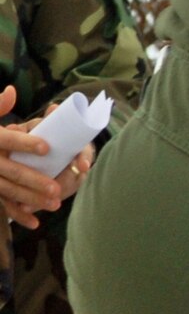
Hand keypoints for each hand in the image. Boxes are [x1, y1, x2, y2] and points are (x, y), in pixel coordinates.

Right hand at [0, 85, 62, 229]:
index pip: (7, 139)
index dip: (25, 143)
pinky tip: (35, 223)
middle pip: (11, 171)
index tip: (46, 147)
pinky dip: (17, 214)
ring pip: (8, 191)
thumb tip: (12, 90)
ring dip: (30, 199)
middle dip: (34, 181)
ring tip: (55, 203)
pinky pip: (2, 204)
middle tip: (57, 188)